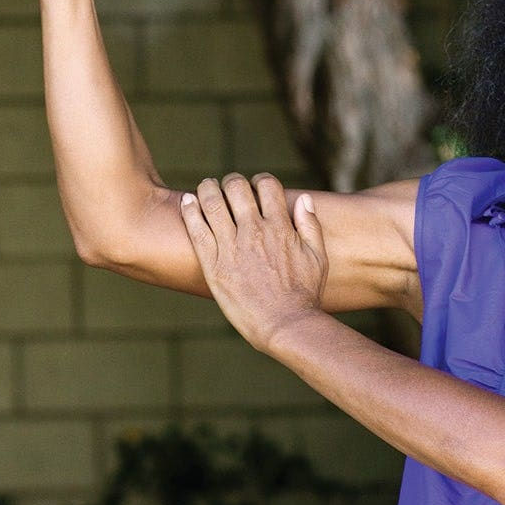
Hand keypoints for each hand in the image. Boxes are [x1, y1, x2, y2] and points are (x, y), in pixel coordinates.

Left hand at [180, 174, 329, 353]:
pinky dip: (189, 210)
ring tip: (206, 188)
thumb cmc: (304, 294)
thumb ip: (310, 225)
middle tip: (229, 186)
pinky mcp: (213, 264)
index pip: (267, 186)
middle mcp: (254, 231)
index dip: (261, 180)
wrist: (284, 324)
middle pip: (236, 188)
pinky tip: (187, 201)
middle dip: (232, 181)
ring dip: (207, 188)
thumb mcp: (317, 257)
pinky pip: (196, 228)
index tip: (256, 185)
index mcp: (281, 227)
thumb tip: (303, 199)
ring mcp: (231, 246)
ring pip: (212, 202)